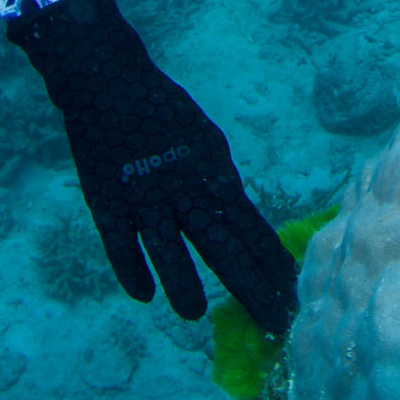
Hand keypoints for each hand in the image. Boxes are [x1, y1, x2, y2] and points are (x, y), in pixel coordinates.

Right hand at [7, 0, 298, 334]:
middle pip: (222, 245)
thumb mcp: (205, 140)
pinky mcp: (107, 199)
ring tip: (195, 314)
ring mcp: (144, 195)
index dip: (271, 261)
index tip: (292, 291)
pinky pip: (119, 242)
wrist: (109, 79)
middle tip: (272, 320)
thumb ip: (219, 182)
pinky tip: (142, 294)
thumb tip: (239, 221)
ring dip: (182, 281)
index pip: (251, 226)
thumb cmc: (162, 111)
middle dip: (250, 286)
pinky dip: (130, 268)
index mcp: (213, 171)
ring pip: (168, 248)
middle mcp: (184, 188)